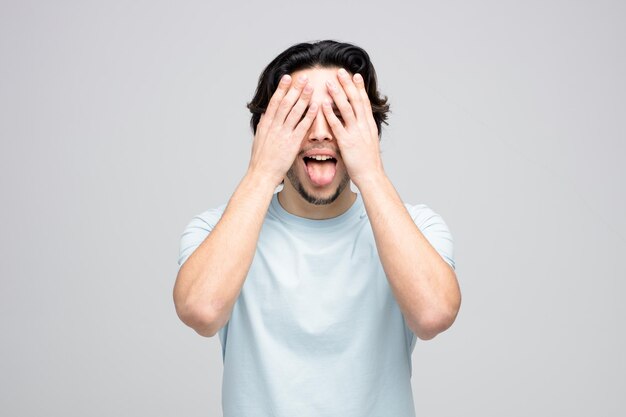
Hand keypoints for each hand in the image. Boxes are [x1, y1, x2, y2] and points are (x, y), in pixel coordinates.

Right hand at [247, 74, 317, 186]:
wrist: (262, 174)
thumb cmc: (261, 159)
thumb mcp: (259, 138)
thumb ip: (264, 125)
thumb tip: (266, 113)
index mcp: (266, 124)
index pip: (274, 102)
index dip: (281, 89)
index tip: (287, 77)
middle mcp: (274, 127)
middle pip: (285, 103)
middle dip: (295, 89)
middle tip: (303, 77)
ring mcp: (283, 134)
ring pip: (294, 112)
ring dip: (303, 98)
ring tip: (311, 87)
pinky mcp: (292, 144)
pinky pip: (302, 126)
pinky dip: (309, 115)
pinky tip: (316, 107)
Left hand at [322, 68, 384, 187]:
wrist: (371, 175)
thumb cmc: (368, 161)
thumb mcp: (369, 141)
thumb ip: (362, 130)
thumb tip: (358, 122)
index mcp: (369, 125)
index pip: (364, 101)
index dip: (359, 88)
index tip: (355, 75)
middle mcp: (363, 126)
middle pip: (355, 100)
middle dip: (348, 85)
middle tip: (341, 71)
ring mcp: (355, 133)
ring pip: (347, 109)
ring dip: (338, 94)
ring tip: (330, 82)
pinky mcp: (347, 142)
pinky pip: (337, 124)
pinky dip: (330, 113)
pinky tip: (324, 104)